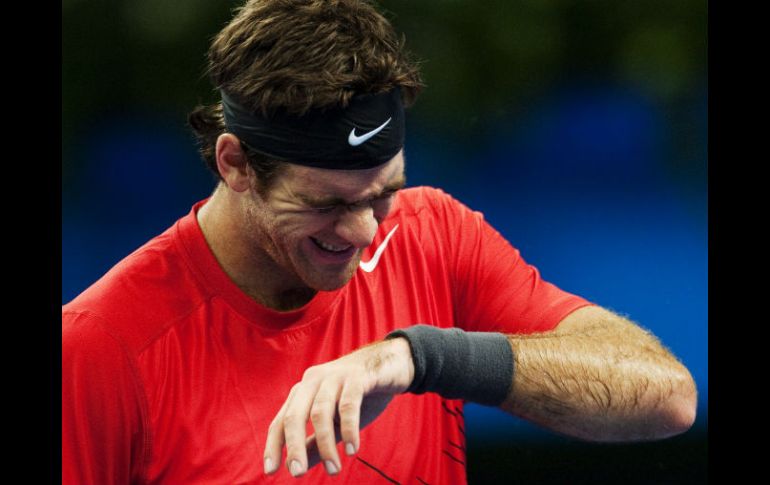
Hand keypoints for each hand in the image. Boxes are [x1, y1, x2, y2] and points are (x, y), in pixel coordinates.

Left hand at [263, 337, 413, 476]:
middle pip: (295, 416)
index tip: (269, 471)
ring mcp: (334, 377)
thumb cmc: (359, 395)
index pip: (281, 421)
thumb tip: (295, 467)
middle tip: (297, 474)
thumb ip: (315, 442)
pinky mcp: (357, 377)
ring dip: (325, 445)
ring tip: (334, 470)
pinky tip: (352, 450)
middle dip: (294, 447)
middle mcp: (313, 381)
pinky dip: (348, 429)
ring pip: (320, 413)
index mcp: (303, 392)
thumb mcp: (335, 422)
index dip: (274, 446)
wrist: (391, 364)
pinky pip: (348, 405)